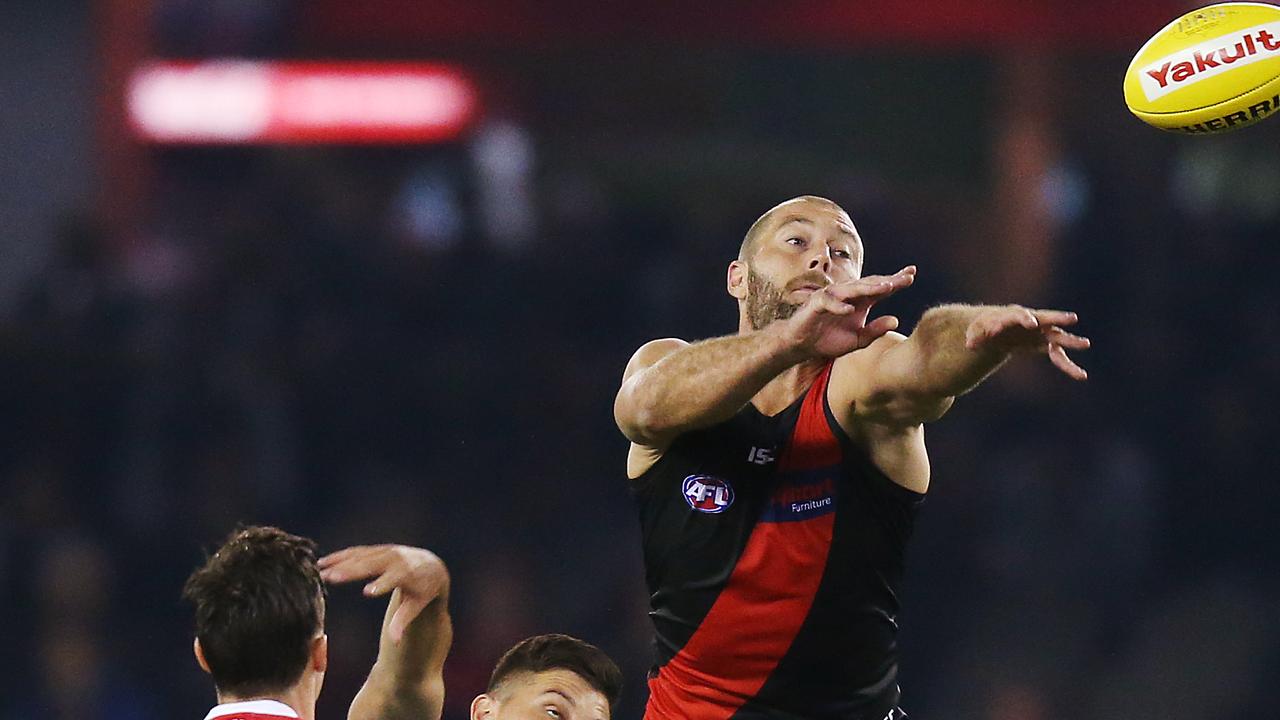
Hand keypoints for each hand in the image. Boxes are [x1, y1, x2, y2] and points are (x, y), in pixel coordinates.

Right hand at [319, 545, 449, 642]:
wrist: (429, 565)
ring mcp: (385, 552)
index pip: (394, 579)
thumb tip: (395, 642)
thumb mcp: (416, 605)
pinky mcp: (376, 550)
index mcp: (407, 573)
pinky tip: (322, 562)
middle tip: (330, 578)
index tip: (368, 592)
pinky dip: (339, 556)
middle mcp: (395, 559)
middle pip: (371, 565)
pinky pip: (356, 552)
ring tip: (319, 571)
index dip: (383, 584)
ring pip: (360, 556)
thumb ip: (403, 621)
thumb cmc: (423, 590)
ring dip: (339, 562)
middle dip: (350, 571)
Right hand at [777, 266, 915, 357]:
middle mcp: (848, 295)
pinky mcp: (816, 304)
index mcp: (860, 302)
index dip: (896, 281)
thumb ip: (875, 331)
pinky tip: (850, 310)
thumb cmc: (828, 340)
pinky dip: (839, 305)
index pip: (880, 288)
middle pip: (870, 284)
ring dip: (868, 288)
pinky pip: (828, 302)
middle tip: (906, 277)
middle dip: (888, 280)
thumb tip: (896, 320)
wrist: (802, 346)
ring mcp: (832, 297)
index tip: (912, 275)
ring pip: (852, 289)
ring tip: (885, 288)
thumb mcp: (858, 340)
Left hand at [964, 305, 1089, 379]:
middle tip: (1071, 318)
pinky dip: (1067, 365)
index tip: (1031, 324)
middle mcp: (1030, 321)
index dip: (1025, 319)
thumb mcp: (975, 332)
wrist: (995, 328)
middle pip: (1045, 318)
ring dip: (1070, 341)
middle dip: (1057, 318)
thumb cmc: (984, 328)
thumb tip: (971, 344)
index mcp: (1012, 315)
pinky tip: (1080, 376)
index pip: (1019, 315)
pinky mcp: (1044, 345)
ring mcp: (1040, 333)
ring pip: (1057, 336)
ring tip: (1085, 344)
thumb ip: (974, 337)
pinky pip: (1058, 356)